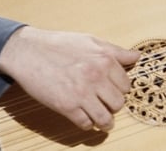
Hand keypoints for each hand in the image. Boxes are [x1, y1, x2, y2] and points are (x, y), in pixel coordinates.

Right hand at [0, 26, 140, 130]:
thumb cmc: (60, 44)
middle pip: (118, 103)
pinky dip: (88, 124)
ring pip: (105, 117)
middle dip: (114, 105)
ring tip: (105, 121)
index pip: (126, 85)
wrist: (28, 51)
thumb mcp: (92, 41)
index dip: (121, 89)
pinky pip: (85, 123)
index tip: (115, 91)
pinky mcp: (65, 106)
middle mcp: (96, 78)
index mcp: (106, 61)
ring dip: (106, 121)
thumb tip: (136, 56)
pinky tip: (86, 120)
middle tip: (108, 104)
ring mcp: (81, 93)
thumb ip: (116, 51)